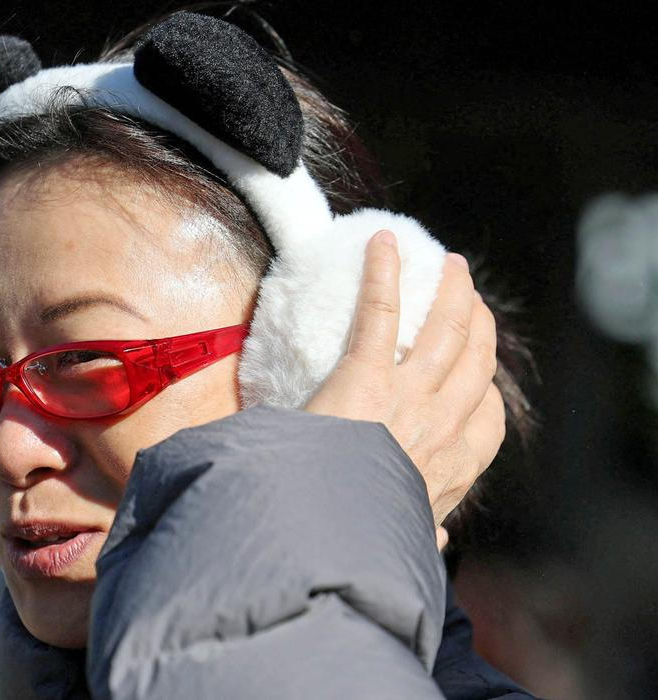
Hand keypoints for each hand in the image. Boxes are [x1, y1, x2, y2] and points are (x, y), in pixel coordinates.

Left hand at [304, 230, 505, 525]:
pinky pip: (381, 312)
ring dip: (452, 292)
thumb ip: (423, 533)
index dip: (488, 387)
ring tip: (450, 265)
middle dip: (479, 325)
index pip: (488, 422)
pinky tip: (381, 243)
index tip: (482, 369)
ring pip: (447, 331)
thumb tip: (439, 539)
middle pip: (475, 362)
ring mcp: (408, 398)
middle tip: (470, 297)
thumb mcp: (401, 540)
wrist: (317, 535)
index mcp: (450, 472)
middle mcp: (441, 428)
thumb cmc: (350, 536)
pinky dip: (383, 273)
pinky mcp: (365, 374)